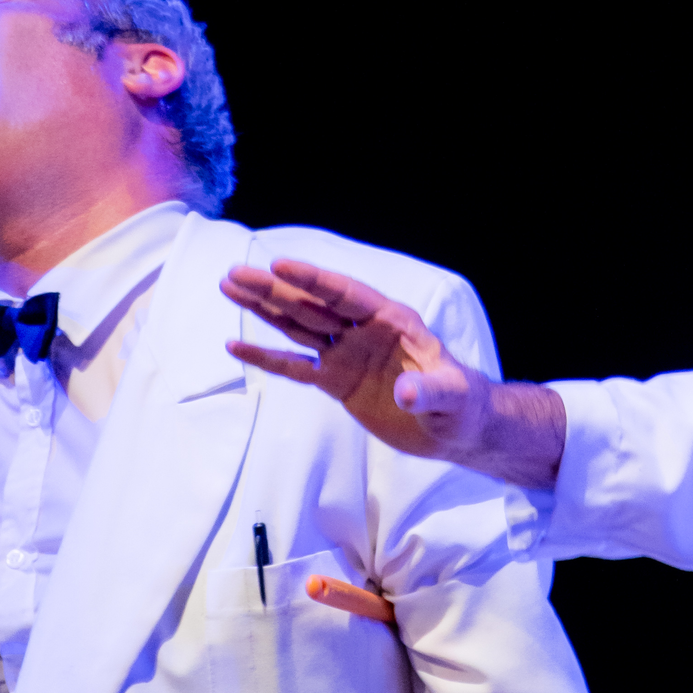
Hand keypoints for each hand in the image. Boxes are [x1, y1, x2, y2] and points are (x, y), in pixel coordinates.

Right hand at [220, 258, 564, 488]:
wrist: (457, 427)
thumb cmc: (462, 403)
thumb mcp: (452, 397)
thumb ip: (430, 391)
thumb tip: (405, 392)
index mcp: (392, 320)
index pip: (346, 296)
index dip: (314, 282)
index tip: (279, 266)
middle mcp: (363, 331)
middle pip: (312, 306)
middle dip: (274, 289)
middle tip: (235, 273)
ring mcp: (347, 354)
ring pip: (298, 326)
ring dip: (265, 308)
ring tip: (230, 286)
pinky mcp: (337, 382)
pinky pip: (296, 368)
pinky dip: (268, 358)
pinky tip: (237, 345)